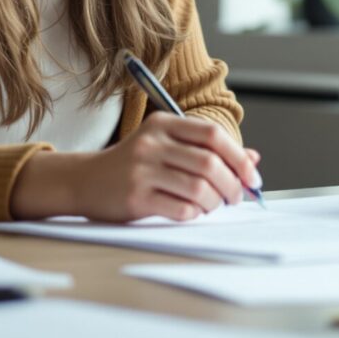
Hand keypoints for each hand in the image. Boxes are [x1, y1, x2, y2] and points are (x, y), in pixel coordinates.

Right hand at [11, 114, 261, 221]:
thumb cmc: (134, 163)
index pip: (212, 135)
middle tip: (235, 197)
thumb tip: (253, 159)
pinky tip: (191, 212)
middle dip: (232, 185)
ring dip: (214, 202)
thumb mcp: (167, 145)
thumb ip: (207, 149)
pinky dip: (194, 214)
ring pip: (198, 188)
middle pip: (209, 163)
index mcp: (163, 123)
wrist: (85, 180)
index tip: (252, 177)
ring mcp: (142, 170)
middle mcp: (152, 143)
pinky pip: (180, 209)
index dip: (238, 157)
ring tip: (212, 205)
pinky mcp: (135, 197)